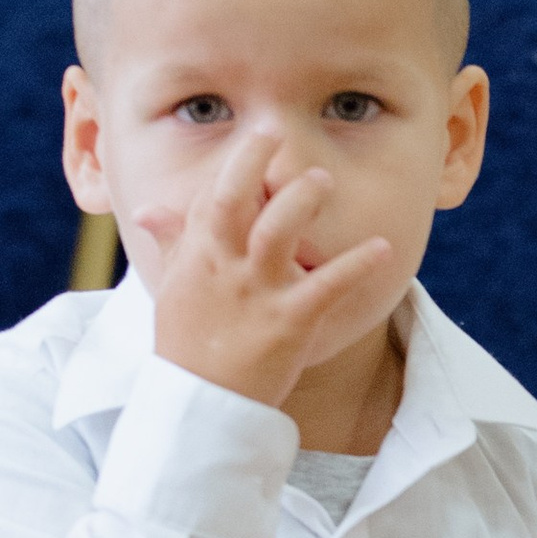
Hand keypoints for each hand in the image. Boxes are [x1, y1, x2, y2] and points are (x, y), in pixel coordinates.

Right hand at [142, 130, 396, 414]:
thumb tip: (151, 211)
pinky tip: (383, 247)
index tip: (255, 140)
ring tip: (324, 178)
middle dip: (253, 161)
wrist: (203, 406)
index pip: (210, 197)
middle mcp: (223, 267)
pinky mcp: (289, 322)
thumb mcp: (172, 290)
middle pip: (234, 200)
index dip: (232, 167)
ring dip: (301, 200)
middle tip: (277, 132)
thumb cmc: (187, 346)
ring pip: (277, 231)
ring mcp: (256, 293)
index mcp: (195, 256)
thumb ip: (171, 245)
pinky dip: (357, 264)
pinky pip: (328, 285)